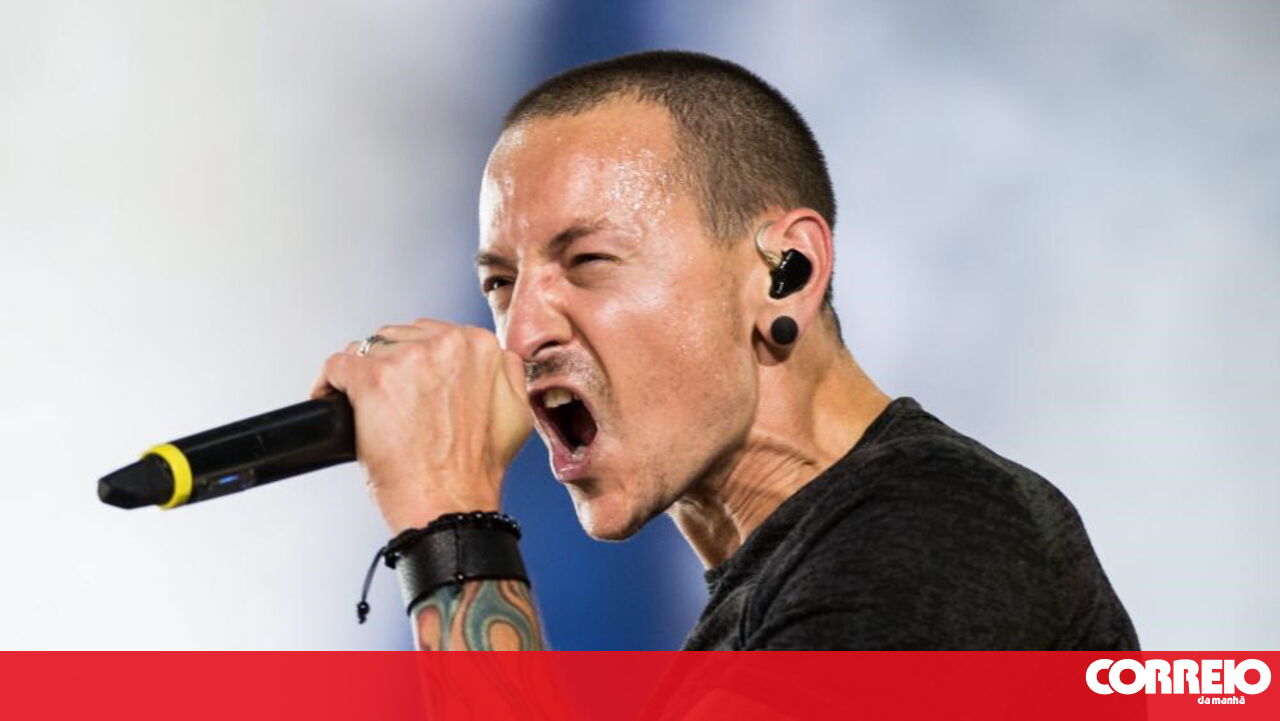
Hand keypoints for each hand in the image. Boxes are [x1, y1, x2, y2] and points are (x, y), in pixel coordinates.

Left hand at [311, 319, 531, 532]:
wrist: (448, 505)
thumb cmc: (474, 471)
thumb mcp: (516, 414)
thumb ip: (506, 373)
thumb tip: (496, 356)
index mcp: (480, 346)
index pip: (432, 334)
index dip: (416, 362)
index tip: (410, 386)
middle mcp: (446, 344)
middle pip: (397, 337)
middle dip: (390, 365)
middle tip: (391, 404)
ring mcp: (407, 359)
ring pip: (366, 350)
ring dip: (362, 375)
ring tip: (366, 407)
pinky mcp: (372, 378)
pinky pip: (337, 366)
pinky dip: (329, 385)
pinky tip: (333, 401)